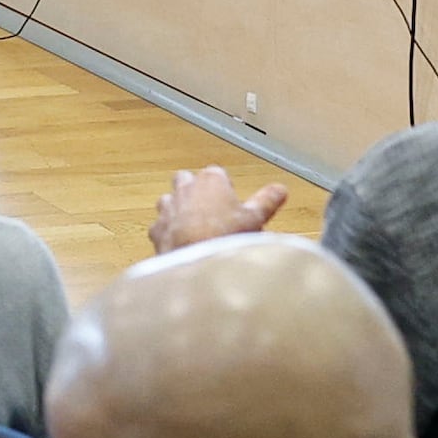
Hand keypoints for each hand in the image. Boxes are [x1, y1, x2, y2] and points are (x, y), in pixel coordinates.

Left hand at [150, 166, 287, 250]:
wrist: (197, 264)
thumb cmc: (226, 237)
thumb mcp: (255, 218)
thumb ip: (267, 201)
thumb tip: (281, 189)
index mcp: (211, 180)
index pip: (217, 173)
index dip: (224, 187)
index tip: (231, 200)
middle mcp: (186, 188)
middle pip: (187, 179)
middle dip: (195, 190)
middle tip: (210, 209)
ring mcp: (168, 207)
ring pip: (168, 200)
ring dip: (177, 209)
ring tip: (193, 226)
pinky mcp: (156, 229)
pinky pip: (160, 225)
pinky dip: (167, 232)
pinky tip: (178, 244)